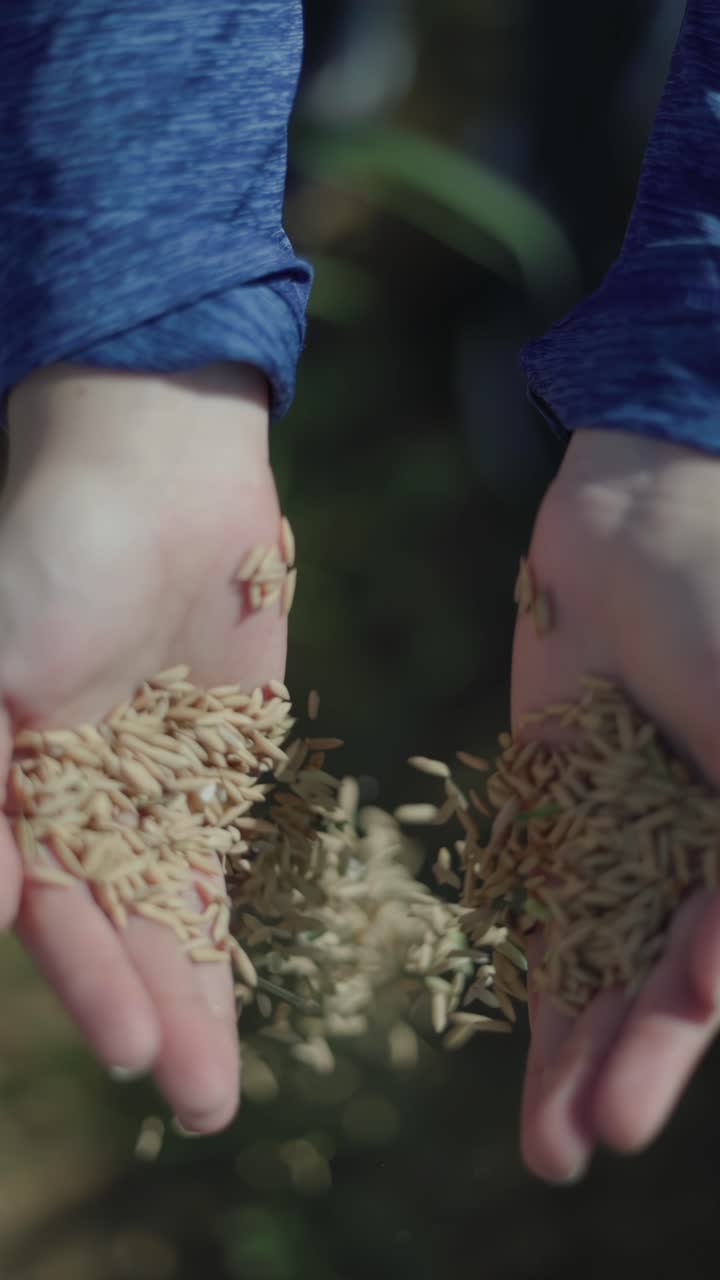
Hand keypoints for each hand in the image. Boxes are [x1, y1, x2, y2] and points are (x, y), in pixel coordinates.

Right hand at [0, 362, 285, 1132]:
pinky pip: (220, 856)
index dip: (83, 976)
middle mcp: (70, 801)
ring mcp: (146, 786)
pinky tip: (242, 1001)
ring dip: (192, 999)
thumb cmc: (49, 555)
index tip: (131, 1048)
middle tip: (194, 1101)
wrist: (159, 473)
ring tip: (217, 1097)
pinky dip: (226, 929)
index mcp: (11, 782)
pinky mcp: (218, 762)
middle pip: (107, 926)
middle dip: (144, 1009)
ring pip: (166, 911)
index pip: (45, 903)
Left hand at [511, 427, 719, 1181]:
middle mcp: (701, 858)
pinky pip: (544, 907)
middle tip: (586, 1150)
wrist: (637, 520)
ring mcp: (628, 842)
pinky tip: (522, 1057)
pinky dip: (536, 977)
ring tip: (550, 1150)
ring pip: (604, 964)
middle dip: (630, 1064)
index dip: (680, 1030)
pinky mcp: (558, 814)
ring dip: (578, 1052)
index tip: (634, 1108)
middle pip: (666, 982)